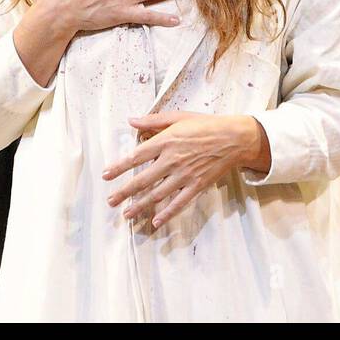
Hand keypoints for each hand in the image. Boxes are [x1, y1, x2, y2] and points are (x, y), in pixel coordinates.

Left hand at [101, 112, 265, 229]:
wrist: (234, 138)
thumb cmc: (205, 125)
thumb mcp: (178, 117)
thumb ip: (153, 120)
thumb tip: (131, 120)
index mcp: (166, 141)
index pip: (136, 156)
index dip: (119, 167)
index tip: (106, 176)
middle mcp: (172, 160)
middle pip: (143, 180)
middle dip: (124, 192)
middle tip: (110, 201)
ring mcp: (184, 175)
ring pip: (157, 194)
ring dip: (140, 206)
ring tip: (126, 214)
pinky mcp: (196, 186)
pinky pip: (179, 203)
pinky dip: (167, 214)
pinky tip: (155, 222)